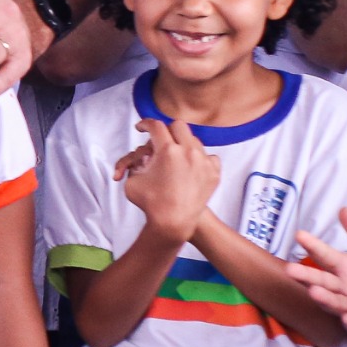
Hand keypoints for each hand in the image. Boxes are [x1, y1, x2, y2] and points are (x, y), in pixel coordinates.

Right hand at [117, 117, 218, 242]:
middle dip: (166, 130)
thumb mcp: (133, 178)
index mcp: (167, 151)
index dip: (145, 124)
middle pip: (178, 126)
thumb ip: (136, 161)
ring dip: (182, 144)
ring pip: (194, 140)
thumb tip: (145, 156)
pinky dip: (199, 158)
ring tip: (174, 156)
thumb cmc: (151, 204)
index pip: (156, 126)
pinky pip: (209, 156)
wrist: (174, 223)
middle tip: (159, 140)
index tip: (142, 127)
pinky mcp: (213, 173)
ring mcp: (204, 162)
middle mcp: (188, 152)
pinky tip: (190, 167)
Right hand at [286, 207, 346, 344]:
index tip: (299, 234)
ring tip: (315, 292)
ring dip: (324, 298)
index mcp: (343, 267)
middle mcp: (341, 286)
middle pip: (321, 280)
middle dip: (306, 276)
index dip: (313, 246)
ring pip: (334, 302)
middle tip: (290, 270)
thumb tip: (344, 208)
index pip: (325, 255)